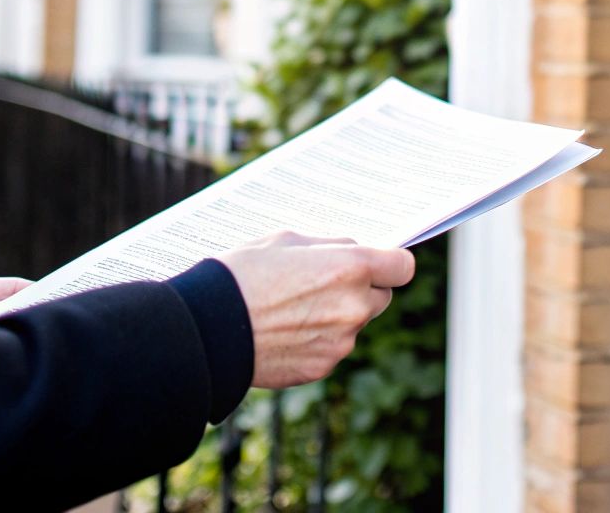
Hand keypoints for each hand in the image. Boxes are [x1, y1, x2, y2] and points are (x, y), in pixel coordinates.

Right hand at [216, 232, 414, 388]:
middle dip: (362, 289)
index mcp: (350, 268)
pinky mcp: (322, 368)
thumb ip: (330, 247)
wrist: (206, 329)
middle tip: (325, 283)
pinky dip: (317, 340)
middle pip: (381, 296)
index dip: (390, 264)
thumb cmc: (242, 275)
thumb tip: (355, 251)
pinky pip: (332, 348)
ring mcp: (340, 342)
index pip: (403, 267)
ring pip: (355, 324)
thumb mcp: (287, 242)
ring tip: (292, 308)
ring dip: (337, 316)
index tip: (378, 263)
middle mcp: (354, 306)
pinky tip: (284, 332)